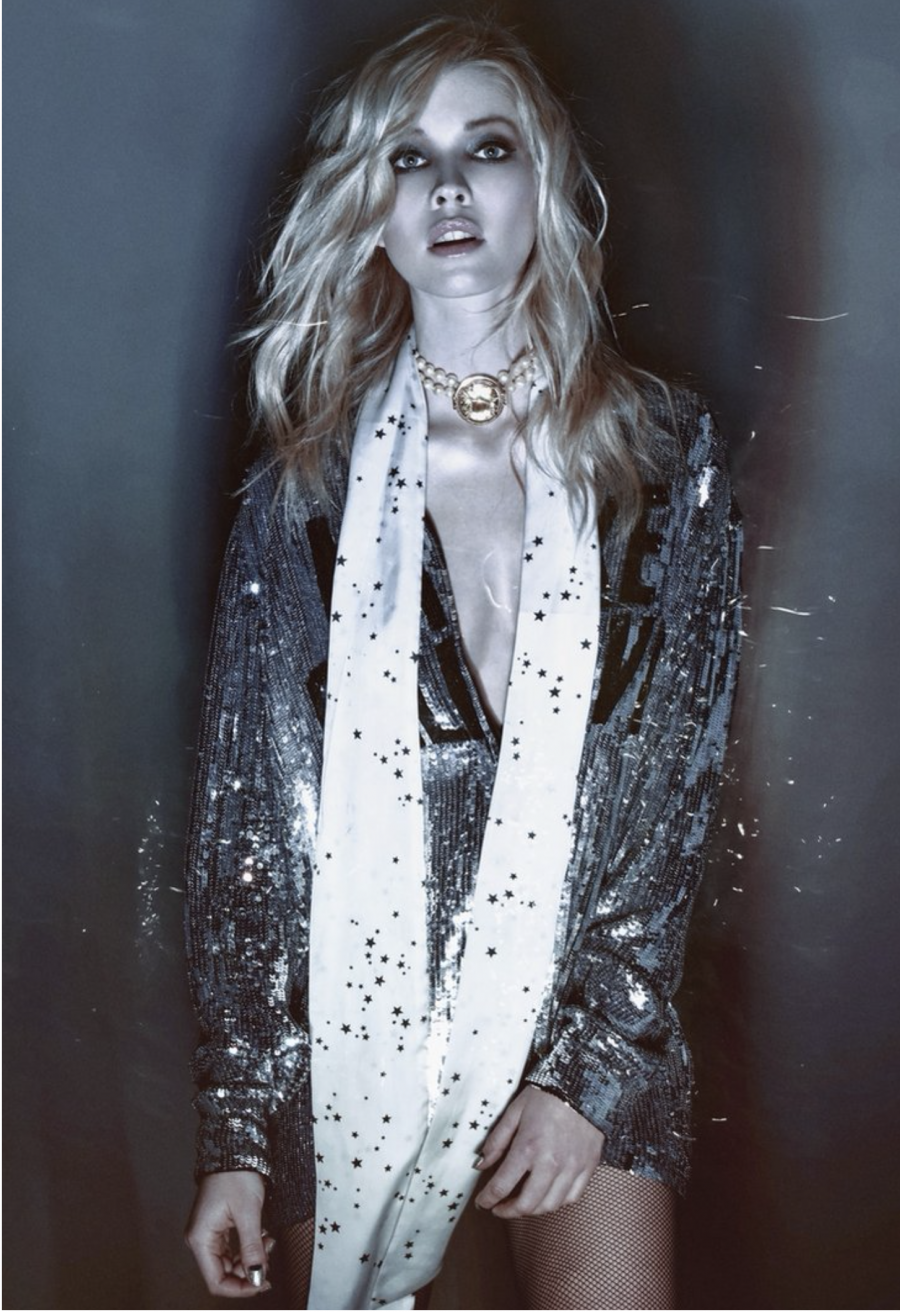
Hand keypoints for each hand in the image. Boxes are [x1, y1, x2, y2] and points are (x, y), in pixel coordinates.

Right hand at [185, 1169, 273, 1296]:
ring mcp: (209, 1233)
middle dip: (249, 1269)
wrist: (234, 1149)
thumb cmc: (236, 1175)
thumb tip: (256, 1277)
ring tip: (268, 1240)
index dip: (239, 1288)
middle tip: (269, 1254)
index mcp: (201, 1239)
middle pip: (224, 1273)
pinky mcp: (218, 1226)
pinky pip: (233, 1247)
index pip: (216, 1281)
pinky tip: (262, 1234)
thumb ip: (252, 1248)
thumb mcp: (248, 1213)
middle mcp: (201, 1239)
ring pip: (231, 1261)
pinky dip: (249, 1246)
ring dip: (252, 1256)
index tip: (262, 1283)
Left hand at [473, 1085, 604, 1217]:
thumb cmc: (546, 1095)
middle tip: (499, 1208)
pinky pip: (572, 1197)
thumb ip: (496, 1140)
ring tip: (521, 1203)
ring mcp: (572, 1167)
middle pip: (527, 1204)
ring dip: (532, 1210)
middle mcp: (551, 1163)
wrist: (584, 1083)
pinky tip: (547, 1195)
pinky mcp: (588, 1167)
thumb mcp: (515, 1111)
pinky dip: (557, 1202)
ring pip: (550, 1206)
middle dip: (508, 1211)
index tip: (482, 1203)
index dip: (488, 1199)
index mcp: (528, 1147)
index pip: (502, 1185)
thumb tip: (480, 1164)